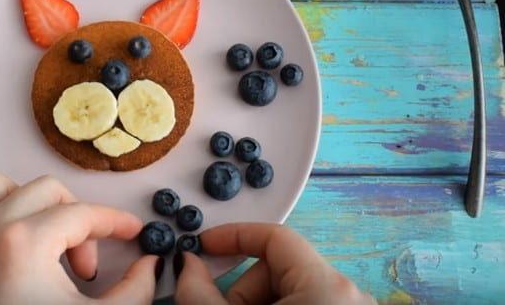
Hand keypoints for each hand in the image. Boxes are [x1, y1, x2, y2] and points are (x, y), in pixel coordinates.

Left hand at [0, 171, 160, 303]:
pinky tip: (4, 237)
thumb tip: (150, 264)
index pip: (84, 214)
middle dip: (76, 221)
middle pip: (49, 191)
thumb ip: (134, 292)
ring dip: (28, 203)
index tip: (132, 232)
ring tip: (44, 238)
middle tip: (84, 266)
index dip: (116, 222)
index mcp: (25, 244)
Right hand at [174, 223, 375, 304]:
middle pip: (276, 268)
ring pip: (286, 292)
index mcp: (326, 285)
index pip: (273, 236)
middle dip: (241, 288)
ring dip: (252, 304)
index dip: (233, 235)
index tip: (203, 246)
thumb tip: (186, 267)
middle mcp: (346, 295)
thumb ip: (200, 293)